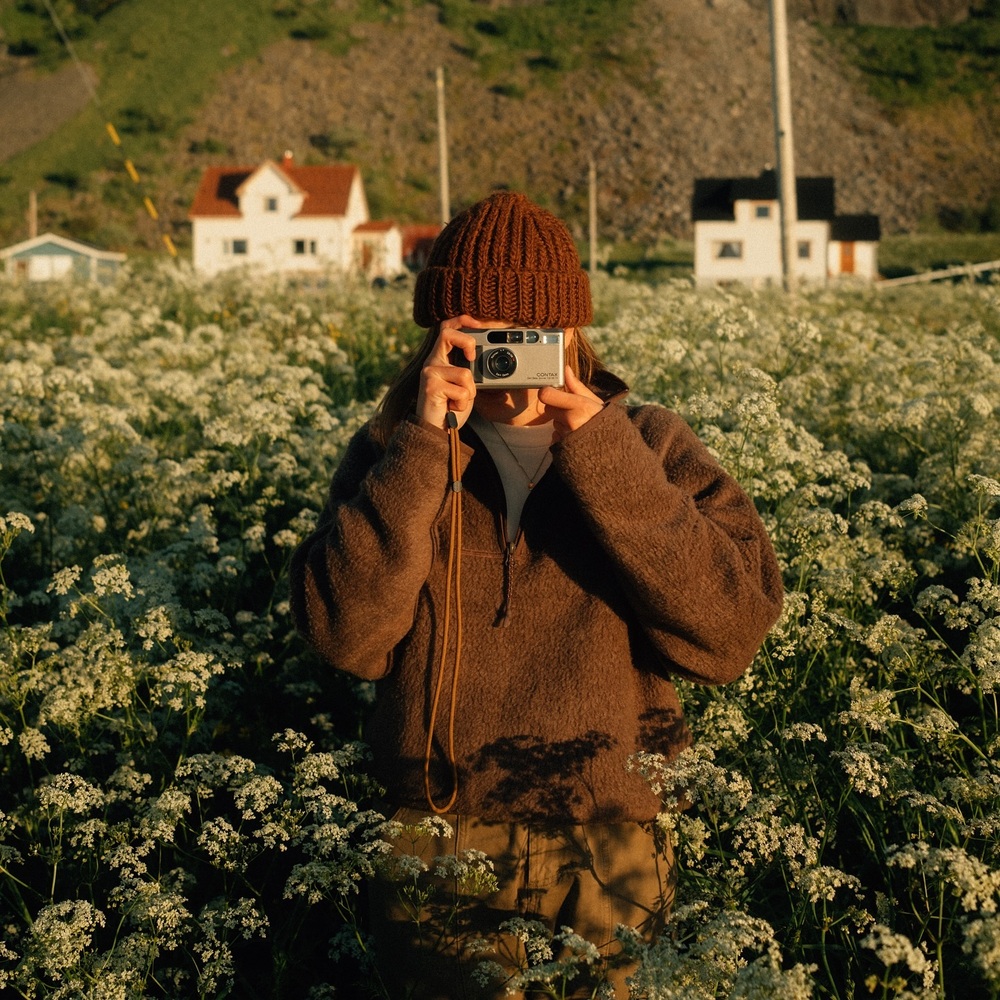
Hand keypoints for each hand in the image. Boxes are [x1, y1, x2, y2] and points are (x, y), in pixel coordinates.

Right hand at [415, 317, 478, 431]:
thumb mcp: (463, 384)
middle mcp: (432, 362)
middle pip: (447, 334)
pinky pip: (462, 391)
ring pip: (465, 373)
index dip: (462, 321)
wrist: (434, 430)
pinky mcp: (431, 387)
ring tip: (457, 401)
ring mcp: (430, 373)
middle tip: (473, 358)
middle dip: (467, 342)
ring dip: (469, 392)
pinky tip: (452, 408)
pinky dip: (463, 403)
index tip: (478, 325)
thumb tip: (487, 358)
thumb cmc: (450, 407)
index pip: (446, 329)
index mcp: (440, 358)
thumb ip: (468, 369)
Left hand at [538, 367, 604, 441]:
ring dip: (561, 422)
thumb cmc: (603, 419)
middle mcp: (571, 420)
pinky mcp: (563, 446)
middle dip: (557, 407)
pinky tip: (575, 433)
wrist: (613, 443)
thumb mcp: (593, 400)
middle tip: (572, 410)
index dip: (547, 392)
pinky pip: (555, 435)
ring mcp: (566, 434)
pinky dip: (562, 434)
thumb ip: (576, 385)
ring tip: (578, 423)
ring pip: (554, 422)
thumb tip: (566, 369)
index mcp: (579, 405)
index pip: (547, 395)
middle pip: (548, 408)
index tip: (553, 392)